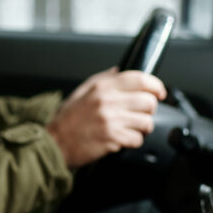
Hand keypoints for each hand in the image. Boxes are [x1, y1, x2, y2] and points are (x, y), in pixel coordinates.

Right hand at [47, 67, 166, 167]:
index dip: (155, 86)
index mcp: (101, 87)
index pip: (140, 79)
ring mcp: (111, 120)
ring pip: (146, 121)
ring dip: (142, 127)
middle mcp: (107, 101)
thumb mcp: (82, 91)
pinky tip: (121, 138)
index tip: (158, 92)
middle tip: (139, 114)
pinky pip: (137, 139)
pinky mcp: (113, 138)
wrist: (54, 142)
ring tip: (129, 128)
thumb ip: (103, 79)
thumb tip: (121, 71)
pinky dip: (132, 141)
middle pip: (148, 101)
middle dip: (148, 110)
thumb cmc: (67, 119)